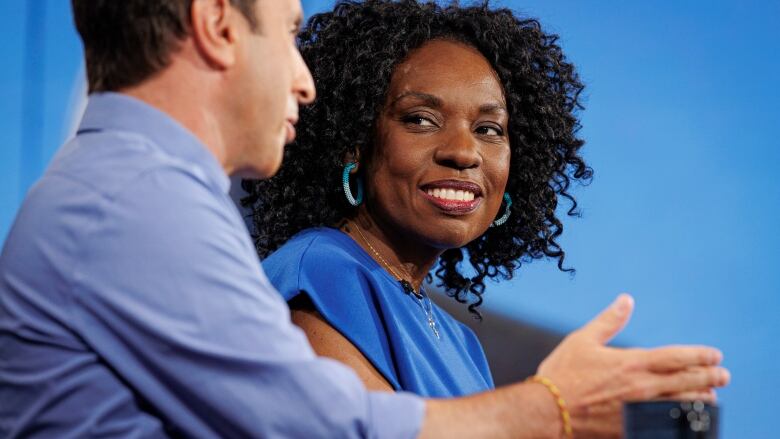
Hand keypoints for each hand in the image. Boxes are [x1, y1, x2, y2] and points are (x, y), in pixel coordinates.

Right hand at [536, 294, 729, 437]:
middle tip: (723, 375)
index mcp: (632, 363)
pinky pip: (665, 425)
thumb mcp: (583, 340)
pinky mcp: (631, 429)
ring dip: (700, 400)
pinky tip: (684, 418)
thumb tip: (626, 300)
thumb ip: (609, 321)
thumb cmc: (562, 373)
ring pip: (681, 406)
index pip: (677, 358)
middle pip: (687, 382)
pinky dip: (679, 420)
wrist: (547, 411)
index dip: (700, 355)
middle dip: (709, 378)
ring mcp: (639, 412)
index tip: (715, 354)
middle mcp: (642, 388)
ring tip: (711, 397)